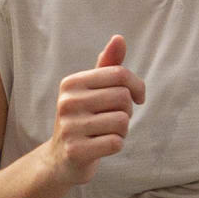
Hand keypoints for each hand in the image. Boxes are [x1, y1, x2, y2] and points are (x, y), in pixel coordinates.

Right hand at [45, 35, 142, 183]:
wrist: (60, 159)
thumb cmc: (83, 120)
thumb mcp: (92, 91)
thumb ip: (107, 66)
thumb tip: (119, 38)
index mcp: (72, 83)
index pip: (119, 74)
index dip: (137, 86)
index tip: (138, 98)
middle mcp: (67, 102)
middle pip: (123, 97)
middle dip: (127, 110)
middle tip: (113, 119)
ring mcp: (70, 127)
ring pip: (122, 121)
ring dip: (122, 130)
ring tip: (105, 133)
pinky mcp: (76, 150)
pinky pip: (116, 142)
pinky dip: (116, 145)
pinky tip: (101, 146)